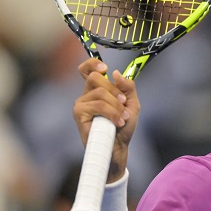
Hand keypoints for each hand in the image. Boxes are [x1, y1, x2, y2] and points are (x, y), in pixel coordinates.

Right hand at [73, 59, 140, 179]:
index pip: (86, 69)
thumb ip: (127, 87)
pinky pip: (98, 105)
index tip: (105, 68)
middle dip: (114, 90)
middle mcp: (86, 94)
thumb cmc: (123, 126)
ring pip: (100, 93)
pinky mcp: (79, 114)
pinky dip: (112, 113)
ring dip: (117, 106)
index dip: (93, 64)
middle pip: (95, 77)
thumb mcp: (132, 103)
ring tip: (123, 118)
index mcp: (97, 89)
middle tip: (123, 103)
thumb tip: (115, 73)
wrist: (119, 146)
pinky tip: (118, 123)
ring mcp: (81, 104)